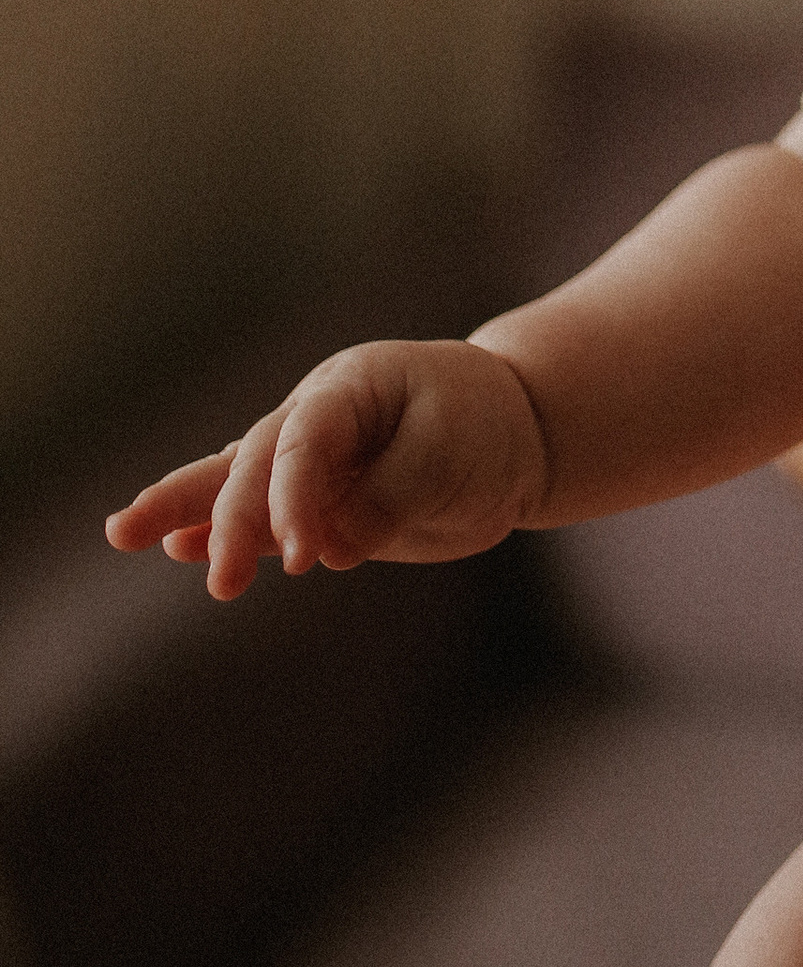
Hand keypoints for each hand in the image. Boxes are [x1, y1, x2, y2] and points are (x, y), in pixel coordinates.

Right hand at [105, 340, 549, 600]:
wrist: (516, 431)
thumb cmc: (485, 427)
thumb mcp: (450, 456)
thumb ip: (386, 499)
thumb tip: (325, 550)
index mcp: (350, 387)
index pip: (303, 441)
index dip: (296, 499)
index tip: (308, 557)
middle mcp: (316, 417)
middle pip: (252, 463)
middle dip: (230, 521)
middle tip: (218, 580)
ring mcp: (312, 459)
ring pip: (234, 481)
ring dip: (184, 510)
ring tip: (122, 533)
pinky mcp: (320, 500)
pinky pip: (260, 514)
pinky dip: (220, 530)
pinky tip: (177, 548)